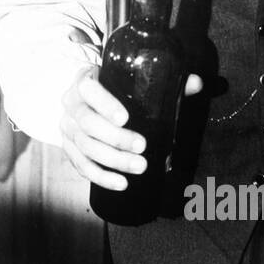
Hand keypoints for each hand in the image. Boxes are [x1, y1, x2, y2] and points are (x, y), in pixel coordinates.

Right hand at [59, 66, 202, 189]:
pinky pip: (81, 165)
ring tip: (139, 167)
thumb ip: (166, 81)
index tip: (125, 118)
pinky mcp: (69, 148)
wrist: (86, 100)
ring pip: (85, 147)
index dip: (105, 104)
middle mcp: (71, 105)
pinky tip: (121, 183)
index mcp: (85, 81)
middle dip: (115, 138)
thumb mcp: (133, 80)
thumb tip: (196, 83)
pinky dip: (101, 176)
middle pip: (87, 123)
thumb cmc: (114, 89)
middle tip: (142, 147)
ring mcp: (67, 128)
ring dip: (112, 160)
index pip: (89, 90)